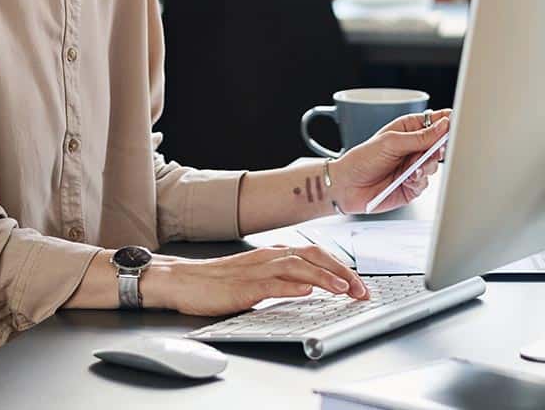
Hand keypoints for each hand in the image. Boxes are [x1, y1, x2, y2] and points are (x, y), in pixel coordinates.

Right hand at [140, 244, 368, 316]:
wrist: (183, 281)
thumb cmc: (218, 282)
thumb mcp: (257, 278)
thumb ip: (283, 280)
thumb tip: (311, 287)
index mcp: (274, 254)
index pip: (316, 255)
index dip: (341, 267)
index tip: (359, 284)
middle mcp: (268, 257)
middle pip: (313, 256)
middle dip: (342, 272)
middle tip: (361, 290)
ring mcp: (256, 270)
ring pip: (297, 266)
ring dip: (325, 277)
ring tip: (344, 289)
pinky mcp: (243, 286)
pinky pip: (271, 283)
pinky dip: (292, 285)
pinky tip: (307, 290)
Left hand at [331, 109, 449, 214]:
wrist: (346, 186)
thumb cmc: (362, 159)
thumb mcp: (391, 142)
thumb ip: (420, 137)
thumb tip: (444, 126)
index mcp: (409, 129)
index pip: (436, 122)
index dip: (447, 123)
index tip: (454, 127)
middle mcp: (414, 147)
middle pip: (441, 145)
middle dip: (438, 149)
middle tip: (434, 151)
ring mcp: (414, 167)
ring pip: (436, 165)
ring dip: (426, 166)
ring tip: (412, 168)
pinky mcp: (413, 186)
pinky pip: (427, 182)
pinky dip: (419, 181)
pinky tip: (407, 179)